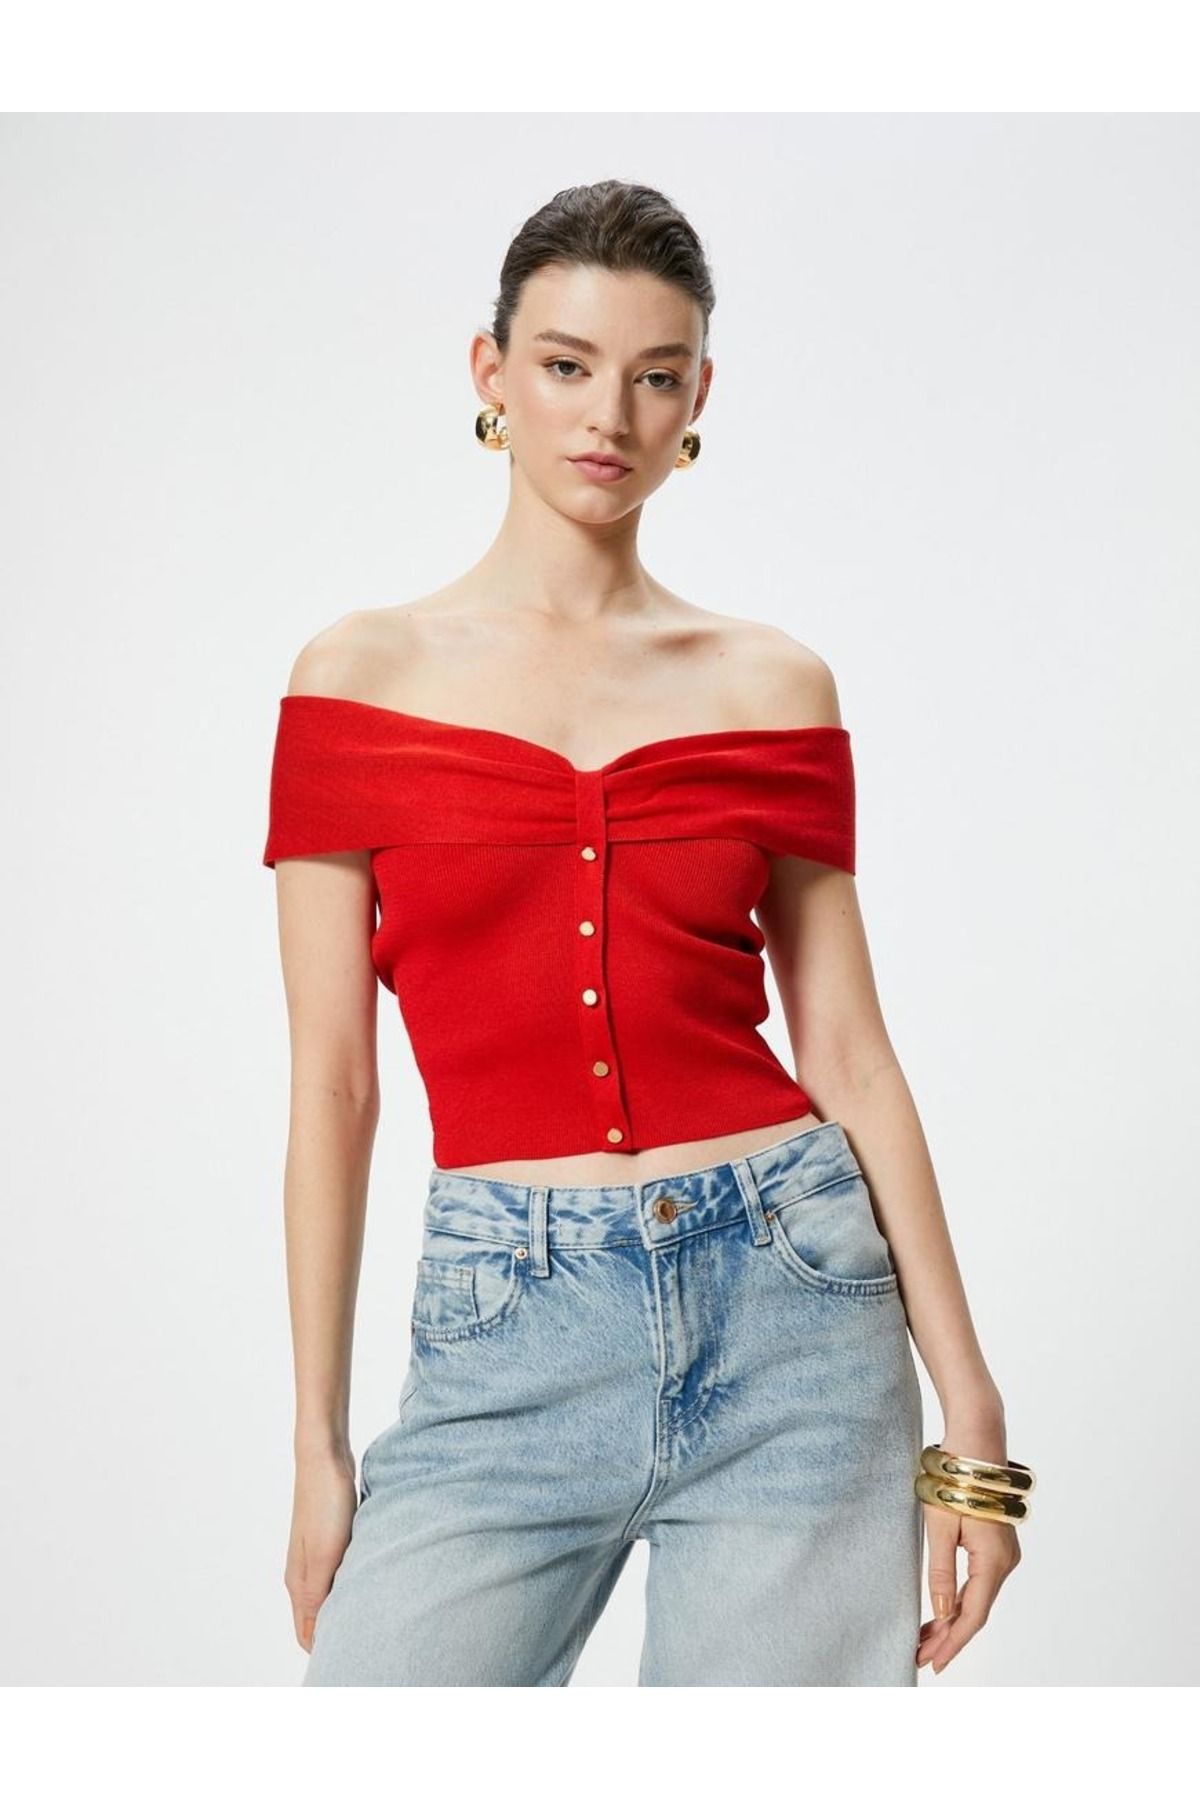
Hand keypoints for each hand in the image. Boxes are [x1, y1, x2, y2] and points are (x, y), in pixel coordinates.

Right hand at [284, 1448, 358, 1652]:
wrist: (325, 1456)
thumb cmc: (325, 1503)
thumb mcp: (324, 1555)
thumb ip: (317, 1599)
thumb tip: (315, 1641)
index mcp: (299, 1583)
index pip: (308, 1635)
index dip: (326, 1653)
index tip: (350, 1667)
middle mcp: (304, 1573)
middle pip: (318, 1619)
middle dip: (338, 1637)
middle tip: (369, 1653)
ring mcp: (317, 1554)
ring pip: (330, 1596)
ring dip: (347, 1611)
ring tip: (374, 1625)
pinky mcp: (332, 1537)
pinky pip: (341, 1574)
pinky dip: (353, 1586)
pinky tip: (372, 1585)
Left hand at [916, 1415, 1021, 1674]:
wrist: (976, 1440)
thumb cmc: (954, 1480)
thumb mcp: (940, 1527)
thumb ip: (941, 1572)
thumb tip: (943, 1613)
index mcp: (994, 1562)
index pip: (972, 1616)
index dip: (953, 1643)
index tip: (932, 1663)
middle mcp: (1005, 1562)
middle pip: (976, 1611)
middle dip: (949, 1636)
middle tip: (920, 1655)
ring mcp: (1004, 1554)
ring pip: (978, 1598)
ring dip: (953, 1618)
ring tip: (925, 1638)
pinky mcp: (996, 1544)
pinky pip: (979, 1581)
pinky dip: (961, 1599)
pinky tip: (943, 1609)